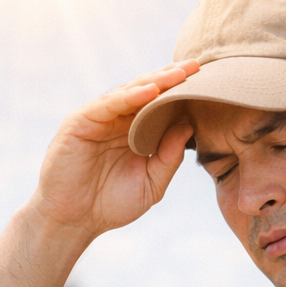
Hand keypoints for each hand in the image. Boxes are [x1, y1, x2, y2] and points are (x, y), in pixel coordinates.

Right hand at [29, 61, 200, 240]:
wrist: (74, 221)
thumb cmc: (111, 204)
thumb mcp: (152, 183)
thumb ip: (169, 157)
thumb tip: (189, 126)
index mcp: (136, 133)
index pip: (162, 106)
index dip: (183, 93)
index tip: (210, 82)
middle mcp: (118, 121)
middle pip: (148, 92)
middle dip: (173, 78)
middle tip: (199, 65)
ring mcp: (99, 119)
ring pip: (130, 92)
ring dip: (155, 81)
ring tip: (180, 73)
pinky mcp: (80, 121)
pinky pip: (108, 104)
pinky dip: (129, 96)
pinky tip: (151, 90)